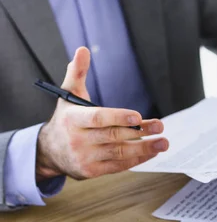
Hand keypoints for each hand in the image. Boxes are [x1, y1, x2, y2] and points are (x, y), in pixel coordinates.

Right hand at [36, 47, 167, 180]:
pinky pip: (118, 166)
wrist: (49, 152)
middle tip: (160, 126)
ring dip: (144, 148)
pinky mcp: (91, 171)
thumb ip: (77, 73)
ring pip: (119, 153)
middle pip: (113, 136)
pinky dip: (137, 159)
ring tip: (163, 142)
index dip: (118, 117)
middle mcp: (78, 140)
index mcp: (73, 119)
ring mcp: (85, 157)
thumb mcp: (68, 96)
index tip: (138, 116)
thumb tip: (83, 50)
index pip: (98, 118)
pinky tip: (151, 152)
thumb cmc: (66, 120)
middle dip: (139, 132)